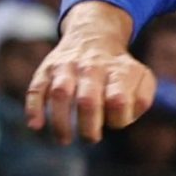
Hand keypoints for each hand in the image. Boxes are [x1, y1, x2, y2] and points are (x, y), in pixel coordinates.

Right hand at [27, 1, 156, 142]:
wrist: (92, 35)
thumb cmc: (118, 70)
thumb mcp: (141, 78)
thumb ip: (142, 99)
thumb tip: (126, 116)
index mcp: (117, 72)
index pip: (119, 100)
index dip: (118, 118)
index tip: (115, 123)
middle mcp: (91, 68)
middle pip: (87, 100)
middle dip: (88, 126)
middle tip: (91, 138)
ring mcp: (66, 68)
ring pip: (60, 93)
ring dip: (60, 121)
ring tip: (64, 140)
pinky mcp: (46, 70)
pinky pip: (36, 89)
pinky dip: (34, 108)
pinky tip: (36, 126)